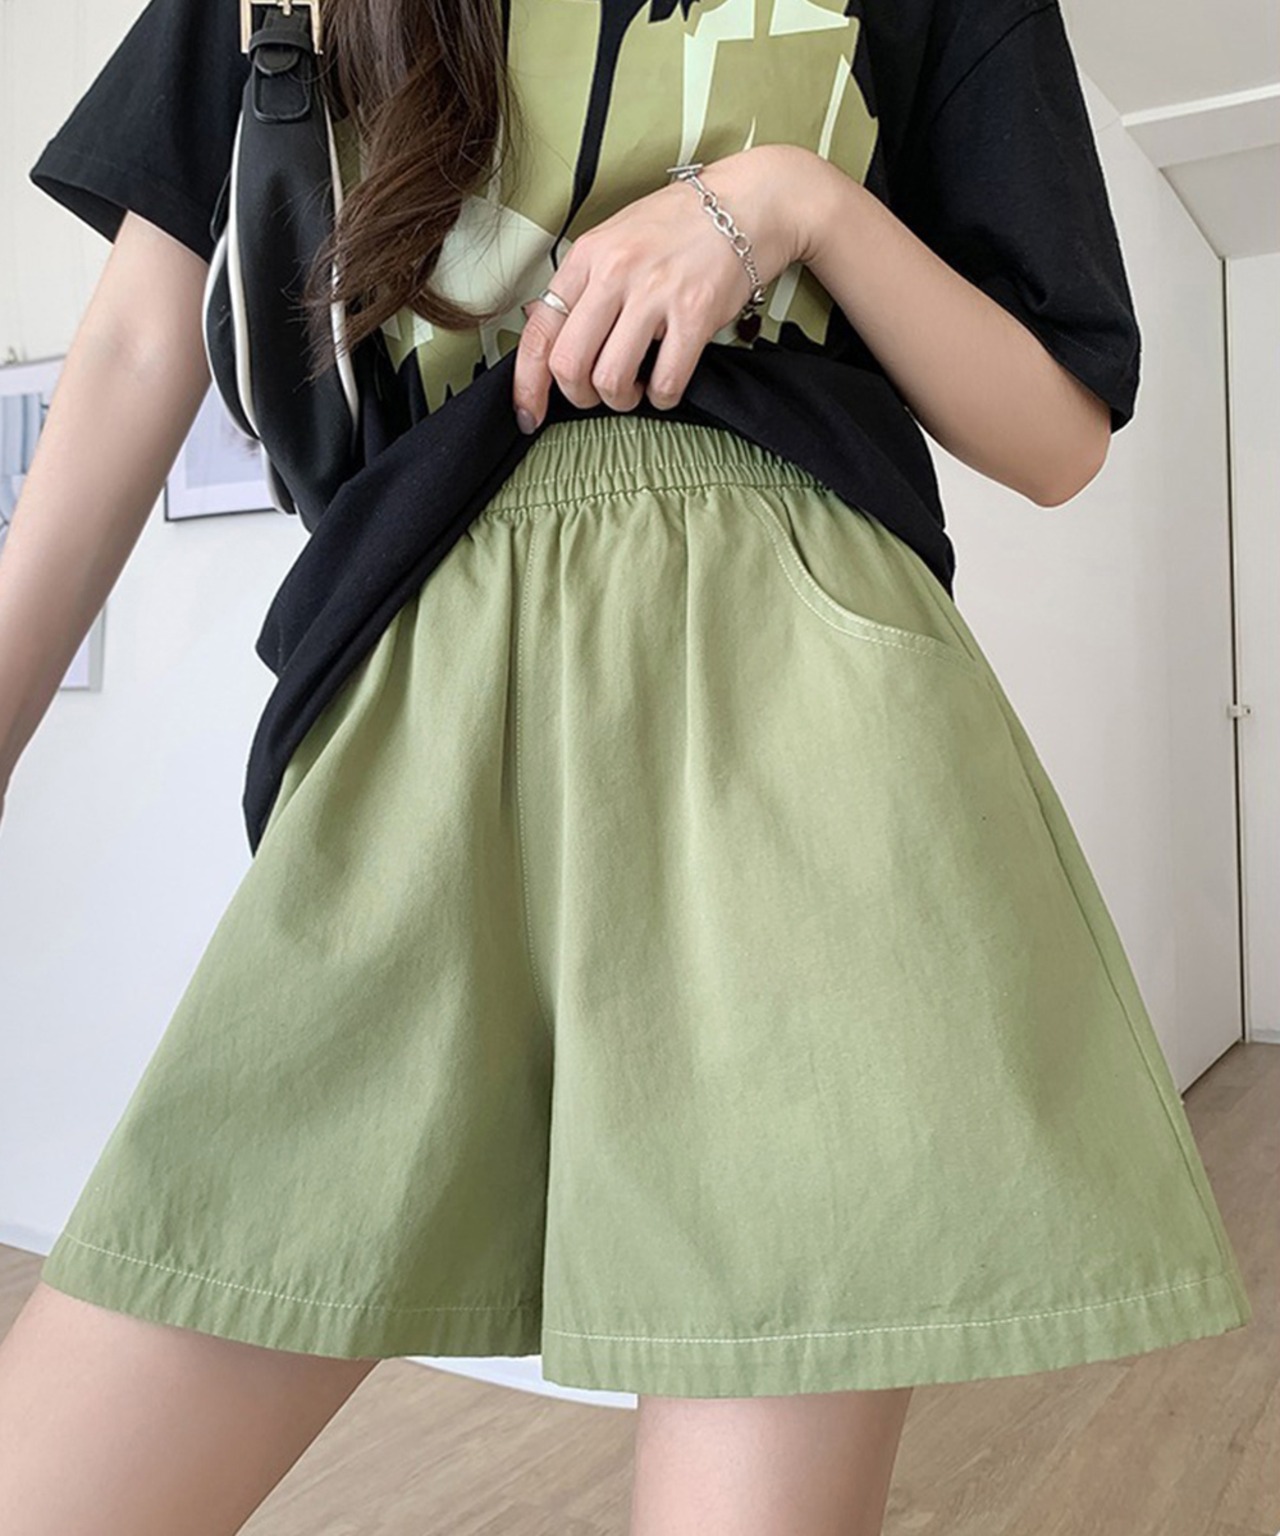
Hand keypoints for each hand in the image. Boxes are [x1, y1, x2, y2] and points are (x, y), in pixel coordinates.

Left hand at [512, 143, 816, 431]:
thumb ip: (582, 282)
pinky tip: (667, 384)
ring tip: (637, 387)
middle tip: (599, 393)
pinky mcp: (695, 314)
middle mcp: (615, 272)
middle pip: (569, 365)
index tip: (529, 413)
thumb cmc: (680, 225)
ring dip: (621, 400)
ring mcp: (655, 293)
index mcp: (587, 256)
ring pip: (611, 380)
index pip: (539, 330)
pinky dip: (662, 397)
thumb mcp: (616, 238)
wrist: (748, 202)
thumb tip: (539, 326)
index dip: (527, 384)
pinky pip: (665, 382)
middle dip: (579, 396)